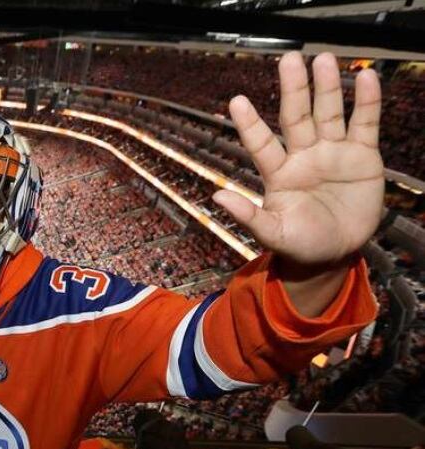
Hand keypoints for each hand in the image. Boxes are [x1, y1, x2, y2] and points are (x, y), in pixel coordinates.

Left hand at [213, 51, 383, 265]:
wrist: (335, 254)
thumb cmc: (299, 244)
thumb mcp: (273, 234)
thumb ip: (248, 216)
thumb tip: (216, 197)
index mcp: (278, 173)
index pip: (261, 143)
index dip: (250, 124)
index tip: (236, 101)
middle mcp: (303, 156)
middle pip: (296, 116)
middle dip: (294, 89)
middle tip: (290, 59)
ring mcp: (332, 153)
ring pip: (328, 113)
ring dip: (327, 87)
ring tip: (323, 58)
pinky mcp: (362, 156)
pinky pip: (364, 124)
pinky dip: (367, 102)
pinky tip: (367, 78)